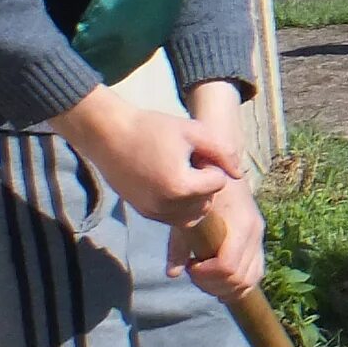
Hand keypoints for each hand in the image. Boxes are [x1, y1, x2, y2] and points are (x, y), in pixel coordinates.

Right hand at [49, 87, 239, 225]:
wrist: (108, 136)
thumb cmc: (152, 128)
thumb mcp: (193, 131)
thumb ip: (221, 151)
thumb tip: (239, 175)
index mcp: (181, 186)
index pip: (218, 183)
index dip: (211, 165)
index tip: (195, 152)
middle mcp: (167, 206)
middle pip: (207, 203)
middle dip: (205, 185)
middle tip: (189, 163)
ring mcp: (154, 212)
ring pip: (193, 216)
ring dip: (195, 199)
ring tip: (181, 174)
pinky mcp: (144, 213)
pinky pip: (174, 218)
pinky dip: (180, 206)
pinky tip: (170, 182)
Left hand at [171, 176, 266, 298]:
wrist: (222, 167)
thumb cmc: (202, 188)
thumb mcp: (187, 213)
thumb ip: (179, 245)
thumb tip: (172, 274)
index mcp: (241, 225)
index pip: (228, 266)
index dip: (207, 275)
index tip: (190, 266)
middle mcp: (255, 233)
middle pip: (240, 278)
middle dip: (213, 284)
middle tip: (194, 272)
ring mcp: (259, 237)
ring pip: (251, 279)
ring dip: (226, 287)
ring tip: (205, 276)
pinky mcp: (258, 241)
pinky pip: (255, 272)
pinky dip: (239, 283)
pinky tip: (219, 280)